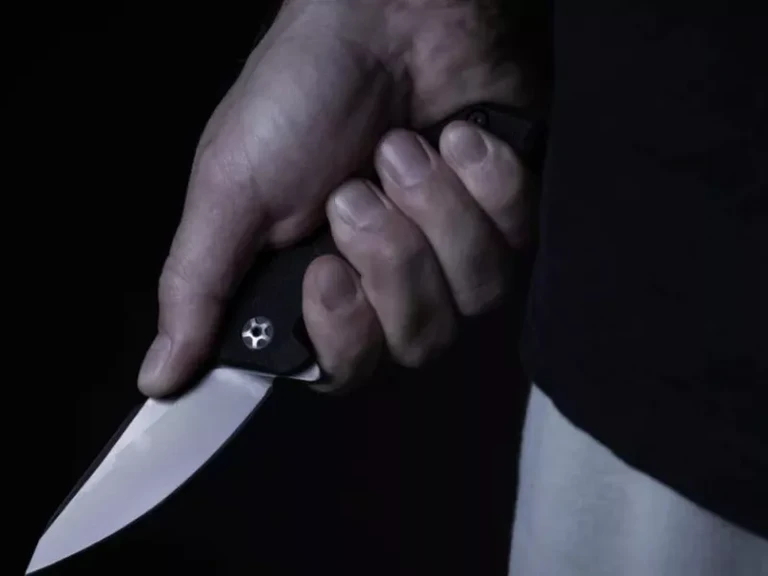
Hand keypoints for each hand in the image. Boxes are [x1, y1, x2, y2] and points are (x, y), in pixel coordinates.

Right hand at [138, 0, 530, 395]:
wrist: (386, 13)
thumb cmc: (298, 95)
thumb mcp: (230, 189)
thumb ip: (197, 287)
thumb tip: (159, 381)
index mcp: (322, 288)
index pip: (344, 369)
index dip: (344, 334)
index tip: (325, 270)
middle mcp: (392, 283)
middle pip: (417, 341)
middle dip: (390, 257)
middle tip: (356, 187)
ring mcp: (457, 251)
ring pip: (475, 294)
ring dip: (434, 210)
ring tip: (404, 147)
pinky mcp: (509, 216)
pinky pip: (516, 238)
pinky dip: (484, 179)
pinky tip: (458, 134)